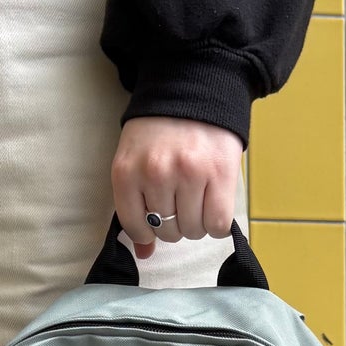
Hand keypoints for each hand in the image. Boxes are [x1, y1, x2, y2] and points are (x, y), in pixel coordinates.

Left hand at [112, 116, 244, 258]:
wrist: (193, 91)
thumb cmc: (160, 132)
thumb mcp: (135, 161)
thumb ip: (135, 206)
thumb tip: (143, 254)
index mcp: (127, 171)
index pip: (136, 228)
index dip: (148, 231)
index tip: (156, 218)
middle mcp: (155, 174)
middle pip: (167, 232)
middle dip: (174, 223)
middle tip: (180, 199)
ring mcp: (189, 174)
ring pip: (193, 231)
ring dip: (196, 223)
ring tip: (197, 198)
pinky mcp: (219, 175)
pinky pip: (217, 224)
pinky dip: (216, 224)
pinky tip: (213, 205)